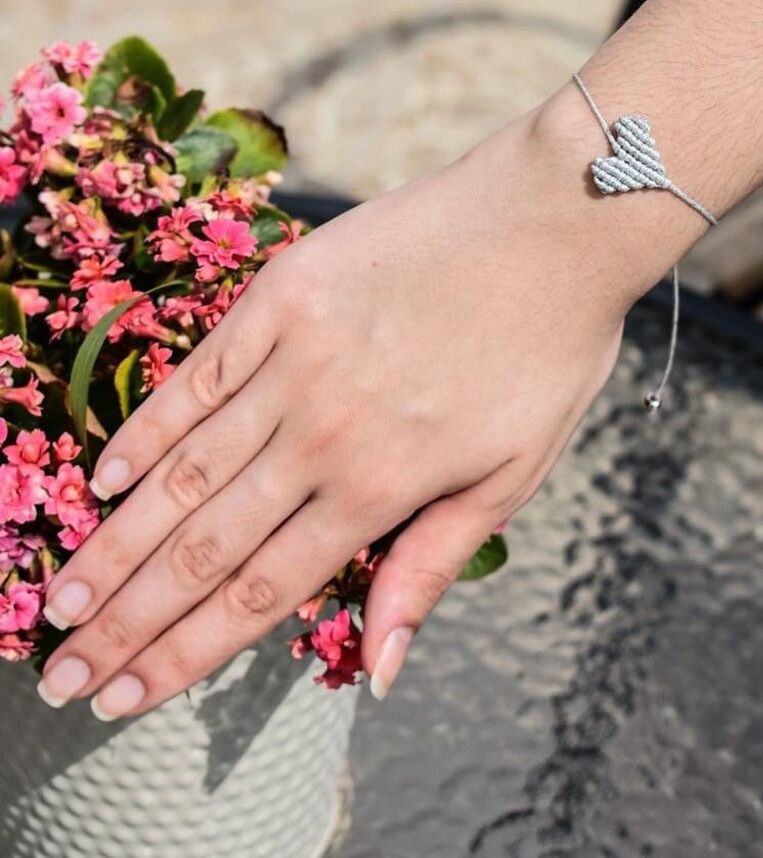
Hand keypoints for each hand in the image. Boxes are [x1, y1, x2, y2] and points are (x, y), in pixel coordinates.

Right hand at [38, 92, 632, 717]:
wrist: (553, 218)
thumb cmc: (547, 349)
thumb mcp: (515, 473)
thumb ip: (431, 566)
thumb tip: (378, 671)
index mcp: (382, 487)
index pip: (258, 592)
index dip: (180, 654)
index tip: (117, 698)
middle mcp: (324, 433)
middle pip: (203, 545)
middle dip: (123, 620)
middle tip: (56, 675)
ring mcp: (295, 360)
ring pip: (184, 471)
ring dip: (114, 542)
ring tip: (59, 598)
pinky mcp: (280, 296)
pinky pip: (197, 377)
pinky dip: (144, 431)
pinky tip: (102, 478)